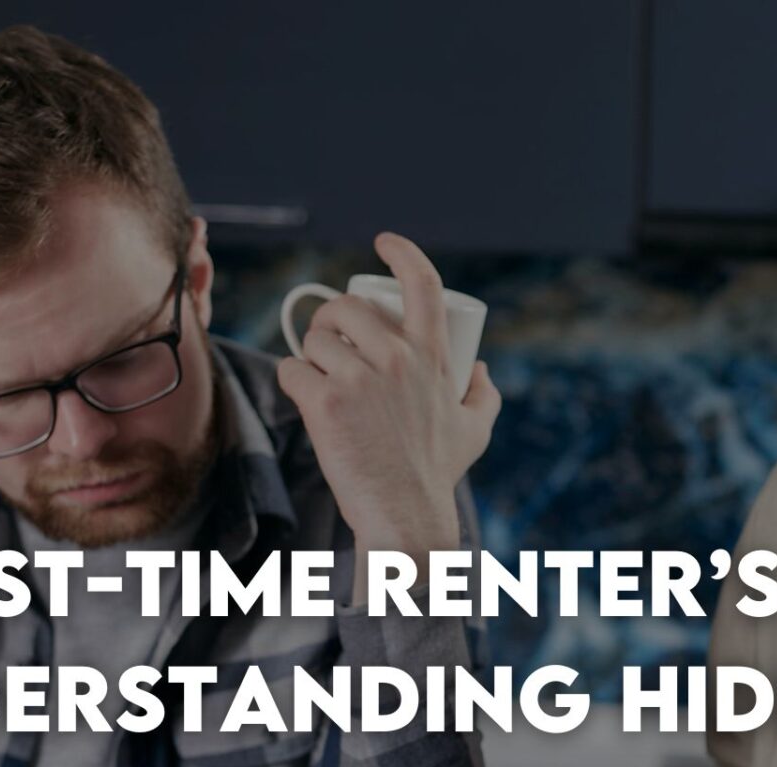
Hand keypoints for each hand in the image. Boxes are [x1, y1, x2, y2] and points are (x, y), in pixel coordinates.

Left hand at [275, 232, 499, 580]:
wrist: (404, 514)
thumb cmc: (436, 474)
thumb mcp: (475, 430)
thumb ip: (484, 395)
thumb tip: (479, 369)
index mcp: (431, 356)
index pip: (422, 284)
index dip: (402, 253)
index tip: (383, 242)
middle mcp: (397, 358)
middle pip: (346, 308)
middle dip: (331, 321)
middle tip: (330, 345)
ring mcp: (358, 379)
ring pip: (314, 338)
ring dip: (311, 355)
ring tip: (321, 380)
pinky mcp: (324, 402)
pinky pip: (292, 369)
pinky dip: (294, 382)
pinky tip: (306, 400)